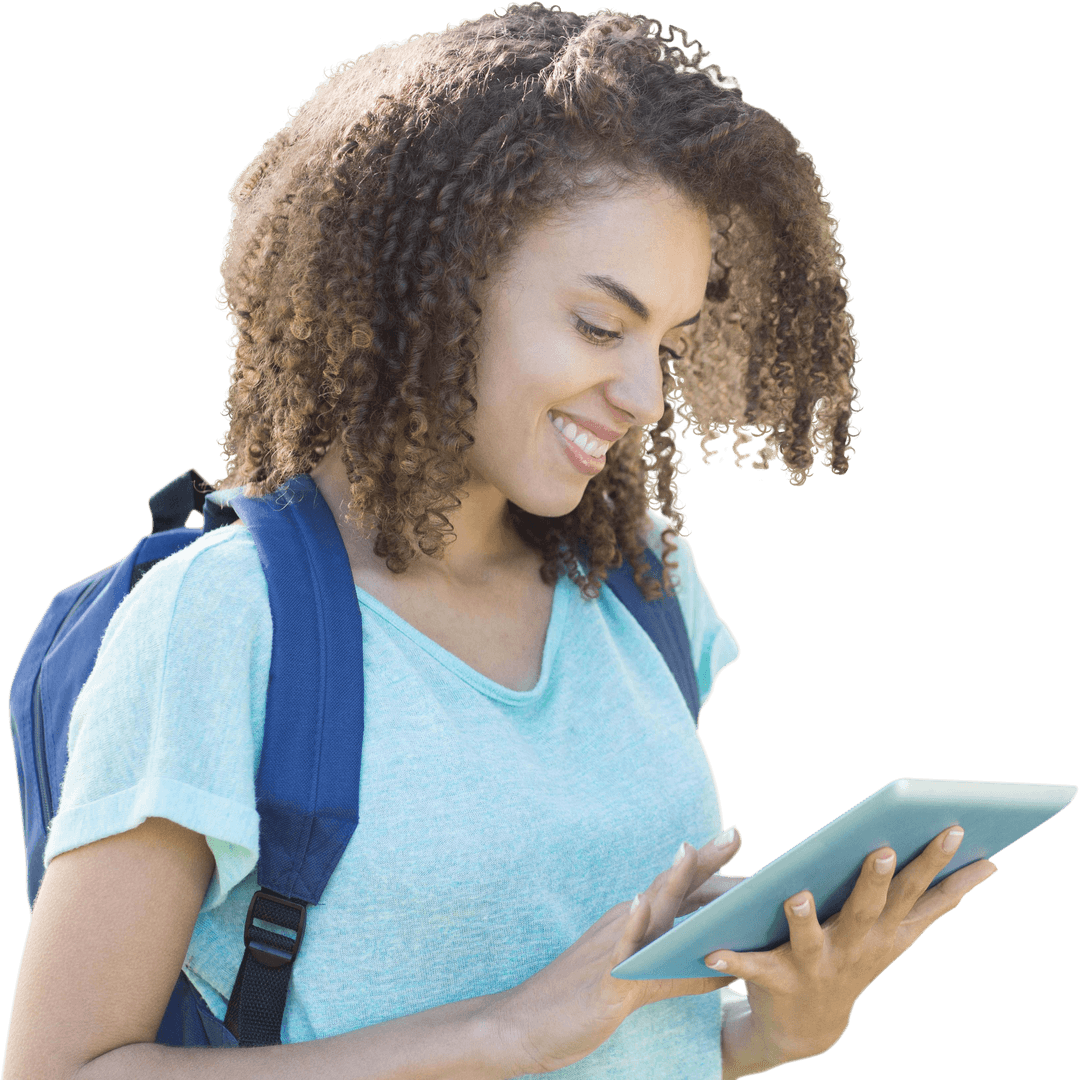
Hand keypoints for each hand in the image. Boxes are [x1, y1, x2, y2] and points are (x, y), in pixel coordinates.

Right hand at [494, 827, 746, 1074]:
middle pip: (671, 887)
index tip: (738, 839)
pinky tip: (640, 904)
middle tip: (735, 832)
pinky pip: (619, 952)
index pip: (681, 889)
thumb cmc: (589, 997)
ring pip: (648, 910)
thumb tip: (729, 970)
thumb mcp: (640, 980)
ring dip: (670, 880)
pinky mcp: (603, 980)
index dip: (711, 867)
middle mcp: (626, 925)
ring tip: (689, 850)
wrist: (530, 1023)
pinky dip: (630, 926)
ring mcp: (613, 948)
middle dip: (704, 860)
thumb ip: (681, 972)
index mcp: (637, 922)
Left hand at [703, 825, 998, 1069]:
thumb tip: (990, 864)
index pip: (916, 890)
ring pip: (810, 939)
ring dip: (803, 918)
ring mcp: (816, 965)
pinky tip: (711, 952)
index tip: (954, 829)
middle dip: (877, 881)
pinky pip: (752, 967)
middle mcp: (855, 946)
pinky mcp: (777, 979)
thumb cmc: (858, 957)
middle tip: (884, 850)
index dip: (937, 862)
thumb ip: (942, 898)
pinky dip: (732, 959)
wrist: (809, 1025)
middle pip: (868, 909)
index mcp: (885, 928)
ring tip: (796, 895)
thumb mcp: (902, 930)